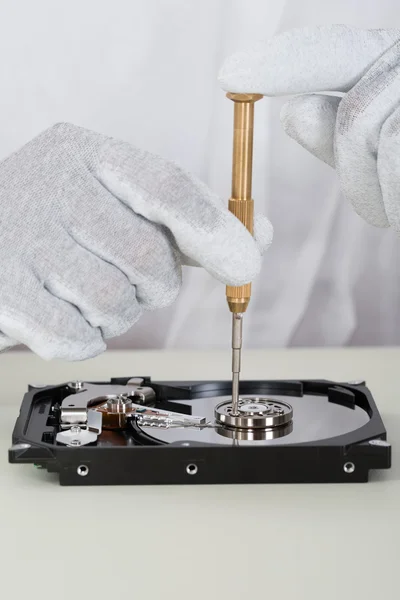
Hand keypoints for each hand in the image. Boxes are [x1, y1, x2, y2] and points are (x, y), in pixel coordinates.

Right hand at [0, 123, 271, 358]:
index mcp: (84, 153)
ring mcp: (20, 239)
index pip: (167, 186)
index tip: (245, 263)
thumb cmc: (59, 229)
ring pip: (114, 302)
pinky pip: (76, 337)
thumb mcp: (116, 203)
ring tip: (87, 291)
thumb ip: (186, 219)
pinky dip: (83, 338)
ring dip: (117, 313)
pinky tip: (62, 312)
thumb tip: (257, 238)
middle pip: (147, 255)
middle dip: (156, 284)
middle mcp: (49, 186)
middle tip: (130, 277)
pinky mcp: (2, 291)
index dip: (214, 229)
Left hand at [219, 25, 399, 230]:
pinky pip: (395, 154)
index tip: (230, 76)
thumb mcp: (395, 151)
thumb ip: (346, 134)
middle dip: (354, 174)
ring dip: (376, 193)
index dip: (282, 64)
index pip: (333, 55)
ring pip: (367, 132)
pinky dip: (394, 196)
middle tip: (379, 213)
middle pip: (353, 114)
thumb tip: (292, 113)